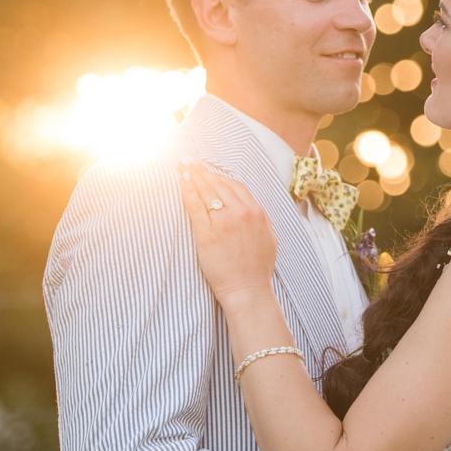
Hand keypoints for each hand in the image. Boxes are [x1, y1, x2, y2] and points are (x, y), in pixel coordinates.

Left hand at [178, 164, 276, 303]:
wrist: (248, 290)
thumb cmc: (257, 269)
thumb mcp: (268, 237)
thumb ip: (259, 219)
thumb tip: (250, 208)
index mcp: (256, 213)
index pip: (235, 186)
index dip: (219, 175)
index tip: (208, 170)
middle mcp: (241, 213)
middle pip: (218, 184)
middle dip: (202, 170)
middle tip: (189, 160)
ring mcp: (223, 223)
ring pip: (206, 191)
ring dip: (193, 175)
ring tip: (183, 166)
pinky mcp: (207, 234)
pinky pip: (195, 206)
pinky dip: (188, 191)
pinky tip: (182, 181)